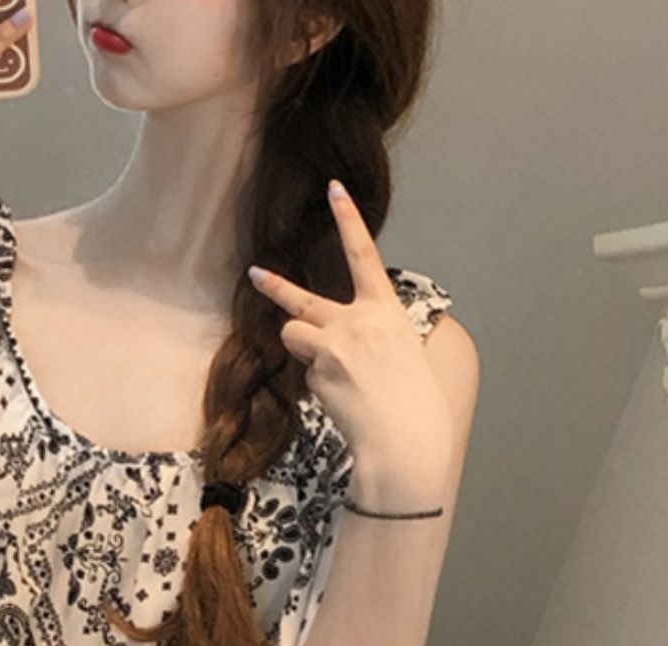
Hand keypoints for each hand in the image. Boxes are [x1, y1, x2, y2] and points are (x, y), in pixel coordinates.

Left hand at [248, 181, 451, 492]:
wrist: (404, 435)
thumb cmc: (411, 400)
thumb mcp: (401, 351)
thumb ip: (372, 332)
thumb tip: (344, 339)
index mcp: (385, 310)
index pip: (363, 254)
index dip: (347, 219)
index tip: (334, 189)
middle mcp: (356, 319)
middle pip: (301, 299)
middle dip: (275, 287)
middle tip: (255, 274)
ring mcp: (333, 344)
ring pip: (293, 336)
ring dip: (302, 350)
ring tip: (332, 374)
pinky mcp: (317, 370)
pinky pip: (305, 371)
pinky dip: (317, 383)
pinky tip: (341, 398)